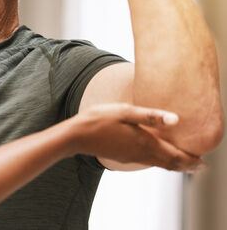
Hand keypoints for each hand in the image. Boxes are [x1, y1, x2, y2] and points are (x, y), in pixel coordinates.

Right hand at [69, 103, 202, 170]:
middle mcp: (140, 153)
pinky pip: (147, 161)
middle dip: (185, 166)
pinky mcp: (122, 156)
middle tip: (198, 167)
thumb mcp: (124, 112)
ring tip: (182, 163)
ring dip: (172, 164)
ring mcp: (131, 157)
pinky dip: (159, 161)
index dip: (190, 160)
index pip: (174, 156)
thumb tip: (175, 119)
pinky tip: (156, 155)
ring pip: (158, 164)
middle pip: (169, 164)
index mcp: (145, 142)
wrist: (76, 136)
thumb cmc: (99, 120)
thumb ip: (150, 116)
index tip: (202, 164)